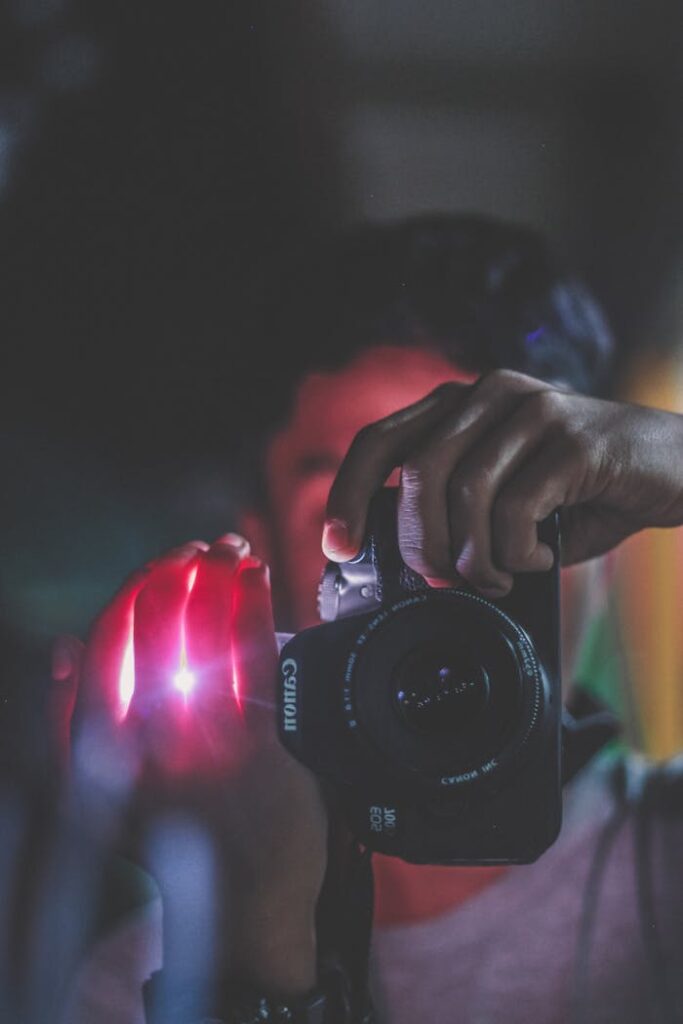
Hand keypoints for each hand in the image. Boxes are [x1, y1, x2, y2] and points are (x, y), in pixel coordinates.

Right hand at [57, 536, 326, 993]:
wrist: (248, 903)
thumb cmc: (174, 837)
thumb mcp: (97, 797)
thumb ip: (68, 726)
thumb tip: (66, 649)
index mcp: (106, 753)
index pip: (106, 644)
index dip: (132, 589)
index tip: (156, 565)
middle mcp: (152, 747)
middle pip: (158, 626)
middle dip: (177, 568)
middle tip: (196, 547)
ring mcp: (211, 748)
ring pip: (207, 632)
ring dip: (218, 575)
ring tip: (229, 550)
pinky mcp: (266, 749)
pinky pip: (259, 656)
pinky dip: (256, 605)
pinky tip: (258, 576)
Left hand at [323, 369, 682, 595]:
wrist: (673, 468)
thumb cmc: (582, 492)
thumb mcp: (509, 502)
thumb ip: (461, 517)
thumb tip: (411, 567)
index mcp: (462, 406)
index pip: (381, 441)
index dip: (349, 494)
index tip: (339, 546)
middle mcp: (489, 396)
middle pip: (418, 473)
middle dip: (422, 544)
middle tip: (447, 581)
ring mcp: (531, 410)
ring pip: (464, 492)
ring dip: (473, 556)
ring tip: (496, 576)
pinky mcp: (572, 437)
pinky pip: (516, 508)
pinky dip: (517, 551)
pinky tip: (537, 558)